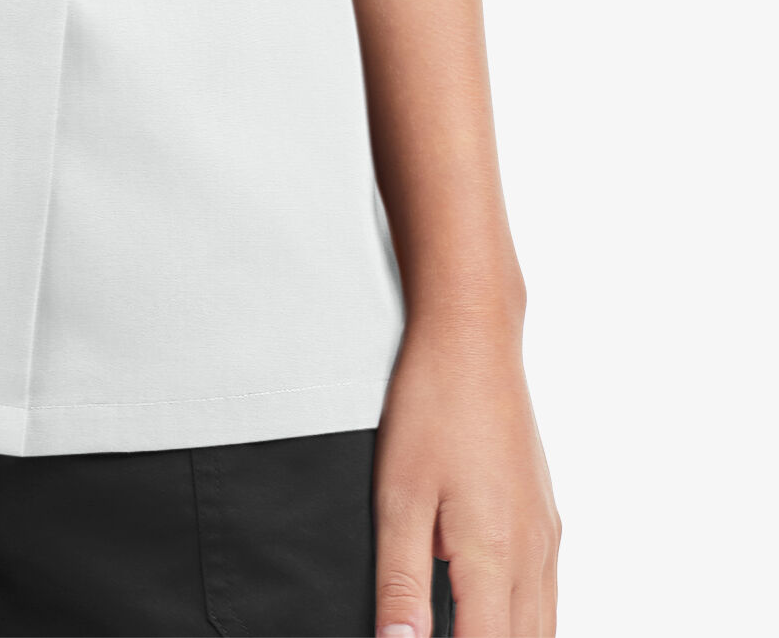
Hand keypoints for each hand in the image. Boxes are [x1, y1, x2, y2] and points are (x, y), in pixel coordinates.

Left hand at [372, 309, 560, 635]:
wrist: (473, 338)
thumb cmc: (435, 403)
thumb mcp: (398, 497)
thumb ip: (400, 584)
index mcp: (494, 555)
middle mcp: (533, 554)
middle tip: (436, 637)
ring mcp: (546, 537)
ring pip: (543, 628)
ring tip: (465, 628)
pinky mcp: (547, 520)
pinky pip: (546, 597)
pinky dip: (524, 623)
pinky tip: (491, 615)